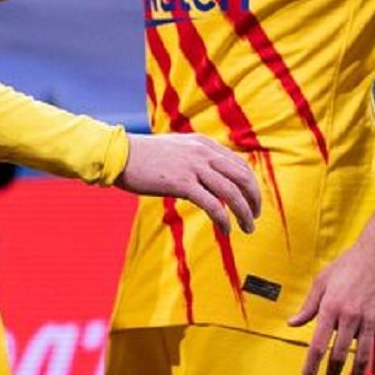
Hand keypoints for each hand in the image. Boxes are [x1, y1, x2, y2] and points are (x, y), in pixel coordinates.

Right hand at [117, 133, 260, 234]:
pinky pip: (213, 204)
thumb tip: (210, 175)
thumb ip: (195, 157)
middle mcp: (203, 153)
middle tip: (255, 216)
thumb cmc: (144, 157)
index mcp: (204, 144)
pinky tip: (226, 230)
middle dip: (254, 199)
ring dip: (244, 213)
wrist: (119, 155)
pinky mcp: (182, 183)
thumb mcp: (176, 149)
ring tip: (247, 228)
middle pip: (243, 177)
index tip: (252, 201)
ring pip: (232, 193)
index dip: (251, 185)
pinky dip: (224, 219)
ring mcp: (193, 167)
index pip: (240, 165)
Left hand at [288, 237, 374, 374]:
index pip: (318, 344)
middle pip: (339, 354)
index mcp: (331, 307)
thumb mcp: (323, 281)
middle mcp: (350, 316)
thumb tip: (292, 324)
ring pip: (363, 355)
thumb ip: (309, 306)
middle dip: (333, 373)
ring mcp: (371, 319)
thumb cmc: (348, 264)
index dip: (311, 366)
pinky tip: (374, 372)